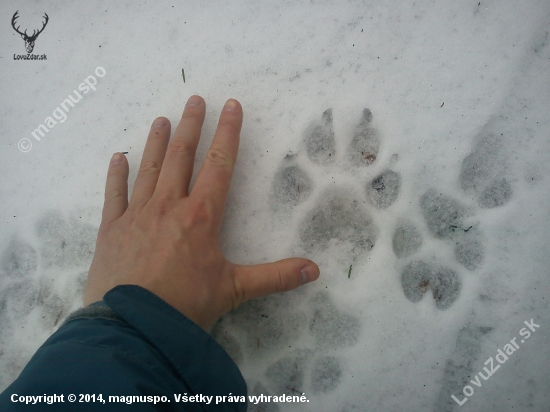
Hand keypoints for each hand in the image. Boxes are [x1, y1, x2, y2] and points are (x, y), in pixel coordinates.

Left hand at [84, 95, 319, 328]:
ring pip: (149, 168)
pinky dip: (116, 175)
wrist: (133, 326)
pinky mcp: (111, 229)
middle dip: (191, 125)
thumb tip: (315, 270)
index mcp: (201, 215)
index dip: (228, 133)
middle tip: (195, 99)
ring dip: (157, 141)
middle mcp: (168, 205)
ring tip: (162, 119)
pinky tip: (118, 157)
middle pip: (182, 156)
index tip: (231, 105)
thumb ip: (275, 277)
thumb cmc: (186, 305)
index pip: (219, 164)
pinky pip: (114, 195)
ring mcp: (137, 214)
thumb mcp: (235, 290)